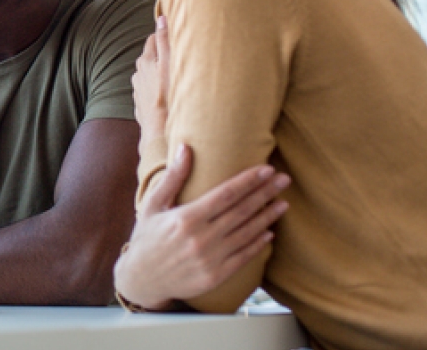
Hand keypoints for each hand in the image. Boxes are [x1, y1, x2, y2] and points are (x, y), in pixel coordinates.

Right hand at [114, 146, 290, 310]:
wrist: (141, 279)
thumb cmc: (146, 238)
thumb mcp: (153, 205)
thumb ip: (173, 177)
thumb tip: (185, 148)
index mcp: (186, 218)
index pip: (226, 194)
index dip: (249, 180)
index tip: (267, 169)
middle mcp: (201, 238)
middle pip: (242, 211)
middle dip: (265, 193)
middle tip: (284, 179)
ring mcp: (210, 259)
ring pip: (247, 233)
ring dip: (268, 217)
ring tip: (283, 203)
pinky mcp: (215, 276)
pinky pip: (244, 257)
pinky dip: (259, 244)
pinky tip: (270, 232)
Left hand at [132, 16, 169, 147]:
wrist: (160, 131)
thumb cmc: (168, 96)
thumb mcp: (169, 64)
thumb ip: (165, 41)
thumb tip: (161, 18)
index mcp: (145, 61)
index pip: (154, 39)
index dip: (165, 37)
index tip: (177, 37)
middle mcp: (138, 73)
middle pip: (152, 57)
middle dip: (163, 55)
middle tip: (180, 57)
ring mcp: (138, 90)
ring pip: (151, 74)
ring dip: (161, 73)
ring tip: (177, 78)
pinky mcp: (141, 104)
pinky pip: (151, 91)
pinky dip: (158, 89)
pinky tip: (169, 94)